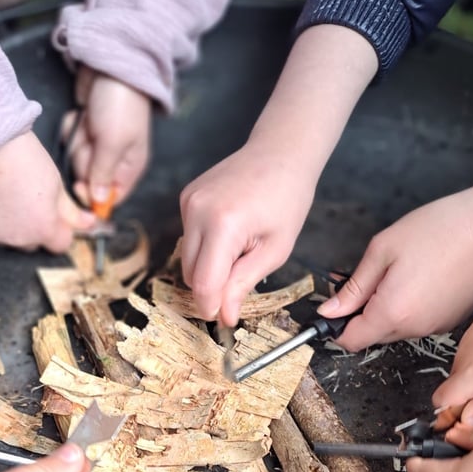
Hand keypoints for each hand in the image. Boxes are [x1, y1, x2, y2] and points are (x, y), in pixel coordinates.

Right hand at [0, 131, 95, 252]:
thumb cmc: (23, 157)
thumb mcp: (55, 183)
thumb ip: (70, 211)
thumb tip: (87, 223)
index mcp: (43, 229)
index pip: (60, 245)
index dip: (60, 230)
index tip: (55, 218)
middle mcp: (16, 239)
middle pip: (31, 243)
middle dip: (33, 228)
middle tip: (27, 200)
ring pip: (6, 237)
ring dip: (8, 225)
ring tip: (5, 194)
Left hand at [61, 67, 150, 206]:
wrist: (111, 67)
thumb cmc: (120, 106)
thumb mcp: (114, 144)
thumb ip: (103, 174)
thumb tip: (99, 202)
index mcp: (130, 166)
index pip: (112, 197)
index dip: (93, 196)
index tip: (80, 186)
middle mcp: (115, 159)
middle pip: (89, 179)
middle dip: (84, 158)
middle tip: (91, 139)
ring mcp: (98, 144)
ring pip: (77, 159)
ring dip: (77, 141)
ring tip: (87, 123)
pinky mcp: (84, 129)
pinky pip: (70, 140)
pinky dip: (71, 127)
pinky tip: (80, 116)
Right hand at [179, 25, 377, 326]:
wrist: (280, 151)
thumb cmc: (287, 198)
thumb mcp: (275, 249)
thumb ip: (244, 283)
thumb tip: (224, 316)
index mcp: (224, 224)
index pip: (204, 282)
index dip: (211, 306)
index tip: (223, 320)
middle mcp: (197, 211)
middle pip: (190, 273)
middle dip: (210, 288)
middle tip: (238, 286)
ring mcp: (187, 202)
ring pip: (187, 258)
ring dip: (208, 267)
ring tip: (239, 252)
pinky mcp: (186, 198)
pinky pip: (189, 238)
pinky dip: (206, 247)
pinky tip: (230, 234)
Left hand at [319, 169, 472, 351]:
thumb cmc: (439, 229)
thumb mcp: (382, 251)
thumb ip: (353, 288)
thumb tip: (331, 311)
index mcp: (392, 312)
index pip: (351, 340)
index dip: (336, 327)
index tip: (333, 309)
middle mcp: (415, 328)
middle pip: (373, 336)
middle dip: (362, 314)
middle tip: (366, 279)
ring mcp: (436, 326)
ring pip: (396, 329)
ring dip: (387, 309)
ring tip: (397, 273)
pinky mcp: (452, 319)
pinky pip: (419, 322)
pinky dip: (410, 307)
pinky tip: (419, 278)